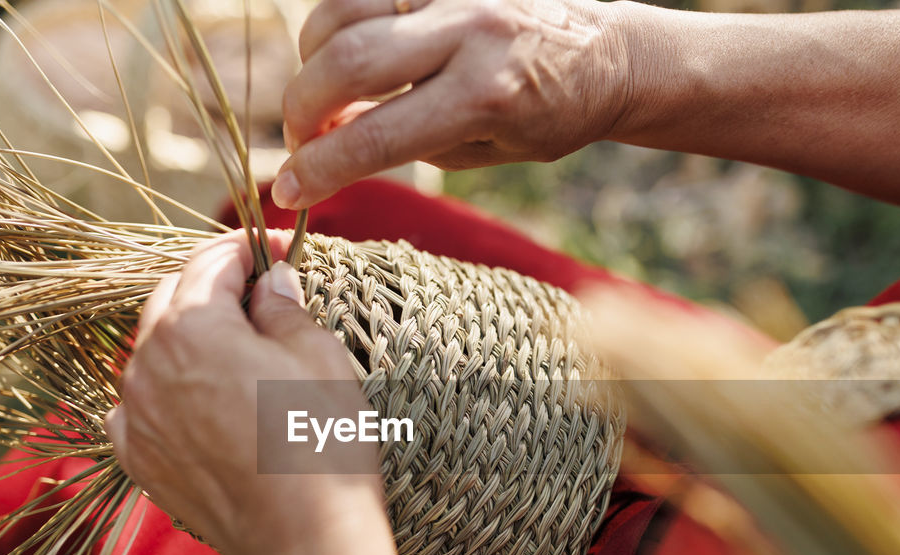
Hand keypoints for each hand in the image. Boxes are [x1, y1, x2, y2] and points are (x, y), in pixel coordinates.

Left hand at [104, 231, 388, 554]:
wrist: (304, 541)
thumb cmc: (320, 441)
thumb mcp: (317, 355)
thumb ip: (284, 308)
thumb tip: (272, 283)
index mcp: (189, 326)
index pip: (212, 262)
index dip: (251, 248)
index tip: (282, 250)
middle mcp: (147, 365)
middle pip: (173, 300)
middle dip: (215, 289)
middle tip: (265, 294)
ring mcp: (136, 416)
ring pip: (155, 353)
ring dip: (192, 340)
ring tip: (241, 349)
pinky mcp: (141, 460)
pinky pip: (143, 406)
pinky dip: (170, 391)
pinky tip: (206, 399)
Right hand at [274, 0, 631, 208]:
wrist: (609, 54)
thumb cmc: (548, 116)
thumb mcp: (482, 150)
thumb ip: (405, 143)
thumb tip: (327, 140)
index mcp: (483, 94)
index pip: (373, 136)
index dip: (318, 169)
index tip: (289, 191)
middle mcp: (468, 30)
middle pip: (343, 62)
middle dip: (302, 109)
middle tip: (303, 138)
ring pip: (341, 10)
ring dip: (313, 57)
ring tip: (326, 89)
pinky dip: (343, 18)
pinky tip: (351, 46)